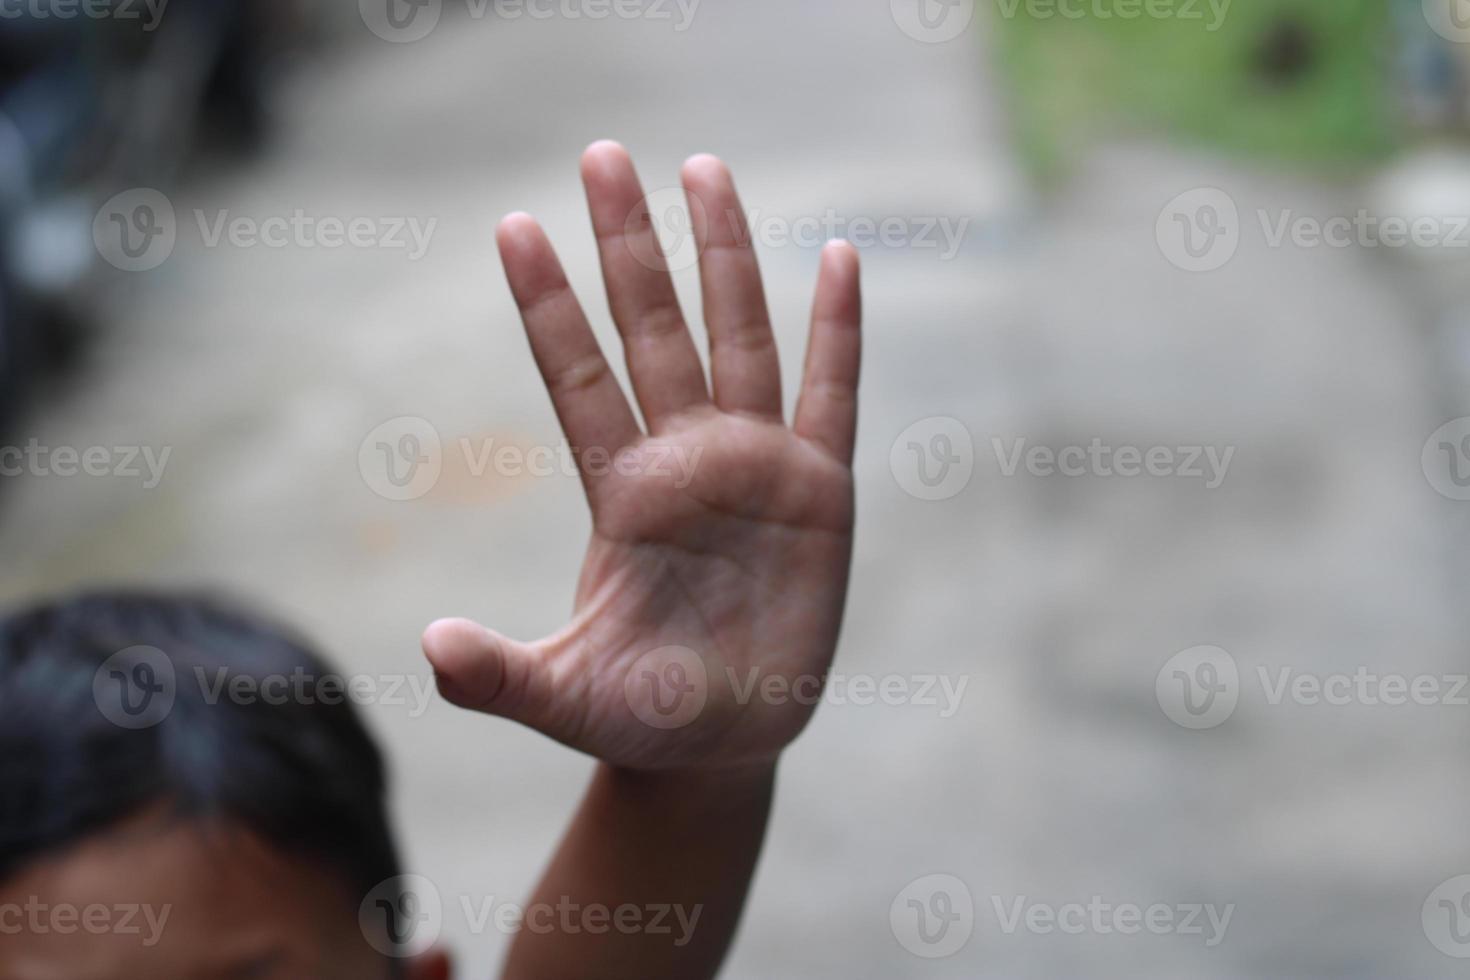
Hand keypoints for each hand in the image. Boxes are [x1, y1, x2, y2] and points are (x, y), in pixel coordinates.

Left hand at [422, 141, 860, 771]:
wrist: (720, 741)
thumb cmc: (640, 714)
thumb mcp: (565, 696)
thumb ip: (500, 673)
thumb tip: (429, 648)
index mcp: (621, 493)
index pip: (577, 376)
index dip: (548, 304)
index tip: (514, 226)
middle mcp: (684, 459)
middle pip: (653, 327)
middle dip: (628, 243)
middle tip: (599, 153)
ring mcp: (755, 466)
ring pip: (738, 337)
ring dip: (723, 254)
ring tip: (702, 167)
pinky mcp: (820, 491)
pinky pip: (834, 395)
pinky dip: (839, 329)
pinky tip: (840, 261)